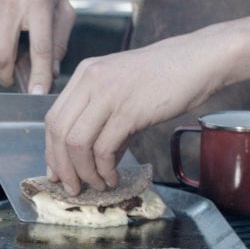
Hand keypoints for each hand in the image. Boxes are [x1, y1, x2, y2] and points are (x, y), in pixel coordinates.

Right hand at [0, 0, 74, 92]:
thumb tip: (51, 73)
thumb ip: (59, 42)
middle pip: (2, 58)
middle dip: (7, 77)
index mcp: (38, 4)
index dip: (39, 75)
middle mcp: (11, 4)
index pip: (40, 48)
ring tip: (12, 44)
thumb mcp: (61, 9)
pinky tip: (2, 30)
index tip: (37, 94)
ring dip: (1, 60)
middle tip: (14, 79)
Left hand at [45, 31, 231, 194]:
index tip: (56, 172)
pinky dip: (105, 170)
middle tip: (72, 187)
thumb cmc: (164, 77)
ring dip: (84, 172)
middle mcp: (90, 81)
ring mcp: (108, 94)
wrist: (198, 61)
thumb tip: (92, 162)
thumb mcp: (122, 91)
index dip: (51, 151)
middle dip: (62, 167)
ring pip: (77, 143)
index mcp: (85, 74)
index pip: (53, 118)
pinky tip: (114, 177)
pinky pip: (104, 149)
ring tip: (97, 184)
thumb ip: (103, 122)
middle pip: (59, 132)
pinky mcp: (129, 111)